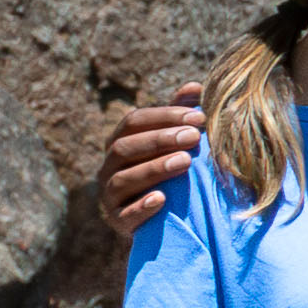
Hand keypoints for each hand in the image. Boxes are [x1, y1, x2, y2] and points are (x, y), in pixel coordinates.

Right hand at [103, 93, 200, 237]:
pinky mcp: (117, 221)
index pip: (134, 121)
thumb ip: (179, 116)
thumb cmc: (168, 171)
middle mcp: (109, 166)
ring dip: (154, 169)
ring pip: (123, 179)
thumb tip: (195, 86)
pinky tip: (162, 199)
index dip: (165, 116)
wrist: (158, 218)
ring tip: (185, 162)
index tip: (199, 117)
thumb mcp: (173, 143)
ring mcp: (110, 195)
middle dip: (160, 139)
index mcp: (120, 142)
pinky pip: (124, 214)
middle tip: (194, 137)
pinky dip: (141, 206)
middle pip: (125, 147)